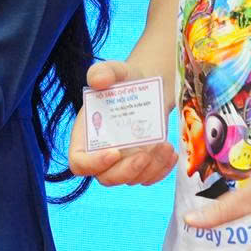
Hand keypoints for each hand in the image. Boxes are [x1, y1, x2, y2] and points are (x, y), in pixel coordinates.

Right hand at [67, 59, 177, 185]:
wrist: (149, 85)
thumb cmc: (125, 79)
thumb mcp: (115, 71)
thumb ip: (102, 72)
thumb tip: (98, 80)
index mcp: (85, 136)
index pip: (79, 163)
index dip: (93, 164)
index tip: (114, 152)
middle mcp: (100, 154)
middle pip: (106, 178)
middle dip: (127, 170)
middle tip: (146, 153)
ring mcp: (121, 163)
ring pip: (131, 179)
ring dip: (149, 168)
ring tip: (165, 146)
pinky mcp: (141, 166)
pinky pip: (149, 178)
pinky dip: (161, 170)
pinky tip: (171, 152)